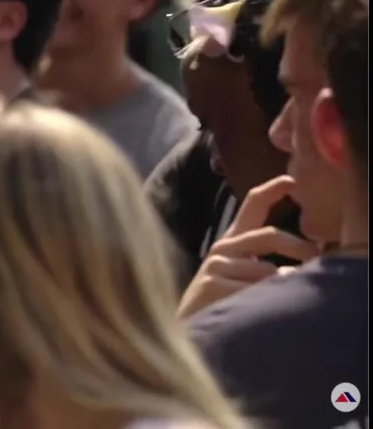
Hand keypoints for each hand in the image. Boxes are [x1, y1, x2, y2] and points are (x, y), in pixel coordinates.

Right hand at [178, 176, 320, 317]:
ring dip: (282, 285)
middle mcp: (224, 247)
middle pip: (270, 235)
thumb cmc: (222, 300)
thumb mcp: (245, 274)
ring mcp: (216, 264)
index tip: (293, 181)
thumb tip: (308, 260)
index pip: (252, 205)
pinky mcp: (212, 283)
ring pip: (268, 269)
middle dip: (300, 248)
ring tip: (279, 300)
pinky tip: (257, 309)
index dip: (273, 189)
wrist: (191, 326)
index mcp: (233, 240)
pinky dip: (265, 300)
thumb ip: (269, 262)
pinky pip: (254, 289)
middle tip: (318, 260)